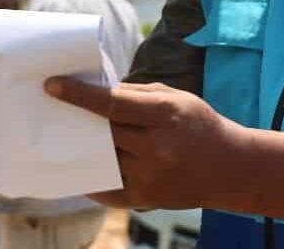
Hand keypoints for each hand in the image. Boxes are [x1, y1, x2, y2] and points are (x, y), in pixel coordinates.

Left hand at [45, 78, 246, 210]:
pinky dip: (91, 176)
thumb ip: (136, 94)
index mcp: (165, 114)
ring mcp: (150, 176)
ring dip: (82, 146)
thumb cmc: (199, 125)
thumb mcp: (175, 98)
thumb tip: (97, 91)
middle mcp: (157, 147)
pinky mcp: (145, 199)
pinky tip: (81, 163)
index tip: (52, 85)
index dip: (79, 95)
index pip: (112, 104)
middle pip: (103, 132)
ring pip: (101, 158)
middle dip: (77, 120)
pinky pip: (105, 188)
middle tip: (53, 108)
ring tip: (65, 133)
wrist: (231, 169)